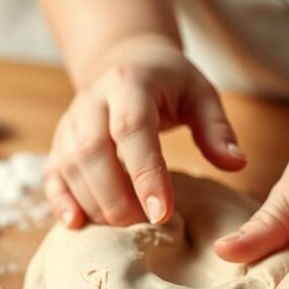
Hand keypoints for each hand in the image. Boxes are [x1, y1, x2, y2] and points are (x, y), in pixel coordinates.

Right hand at [44, 34, 245, 227]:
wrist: (124, 60)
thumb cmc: (168, 82)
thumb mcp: (200, 93)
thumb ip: (216, 129)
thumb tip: (236, 164)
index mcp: (129, 84)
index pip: (132, 130)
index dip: (145, 173)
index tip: (163, 213)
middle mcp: (92, 101)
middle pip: (92, 152)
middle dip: (116, 196)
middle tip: (145, 225)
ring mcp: (70, 122)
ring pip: (70, 166)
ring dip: (94, 203)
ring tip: (124, 228)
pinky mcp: (59, 142)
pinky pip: (52, 173)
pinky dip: (60, 200)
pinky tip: (75, 224)